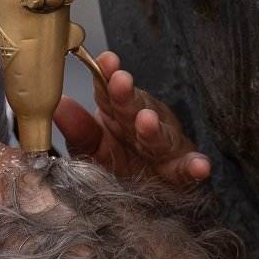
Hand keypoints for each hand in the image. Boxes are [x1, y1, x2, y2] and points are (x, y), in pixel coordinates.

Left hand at [53, 49, 210, 185]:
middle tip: (120, 82)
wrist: (144, 198)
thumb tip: (60, 105)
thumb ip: (78, 130)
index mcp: (118, 114)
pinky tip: (199, 165)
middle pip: (135, 108)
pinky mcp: (181, 172)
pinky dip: (194, 167)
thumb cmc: (118, 165)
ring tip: (146, 121)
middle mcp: (143, 124)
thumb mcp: (92, 148)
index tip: (105, 61)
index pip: (110, 91)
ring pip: (161, 135)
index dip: (107, 75)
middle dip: (128, 95)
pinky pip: (188, 169)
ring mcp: (165, 146)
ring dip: (154, 128)